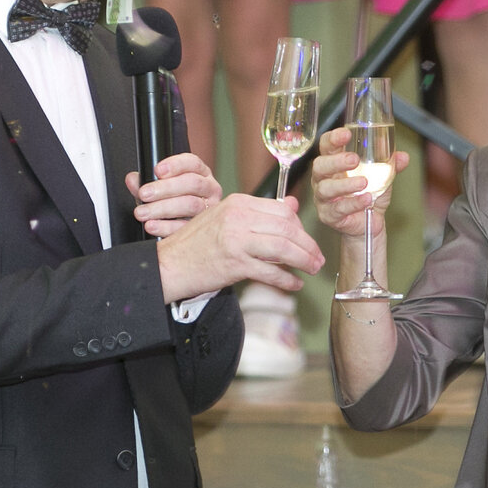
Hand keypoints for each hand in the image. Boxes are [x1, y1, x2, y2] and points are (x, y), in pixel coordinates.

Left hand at [126, 152, 221, 236]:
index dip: (175, 165)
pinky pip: (186, 227)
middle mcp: (209, 188)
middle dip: (165, 188)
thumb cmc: (173, 201)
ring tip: (143, 213)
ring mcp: (209, 208)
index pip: (192, 163)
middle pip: (192, 183)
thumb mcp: (158, 188)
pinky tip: (152, 225)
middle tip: (144, 194)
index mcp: (200, 173)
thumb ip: (144, 182)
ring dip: (163, 208)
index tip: (157, 171)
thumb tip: (133, 179)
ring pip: (191, 204)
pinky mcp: (203, 228)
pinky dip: (166, 227)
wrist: (188, 228)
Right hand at [156, 192, 324, 301]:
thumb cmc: (197, 243)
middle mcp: (238, 217)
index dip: (299, 227)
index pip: (281, 211)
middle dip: (307, 245)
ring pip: (283, 249)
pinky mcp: (235, 264)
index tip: (306, 240)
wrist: (169, 265)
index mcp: (238, 202)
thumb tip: (293, 206)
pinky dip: (286, 280)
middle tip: (317, 258)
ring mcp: (237, 240)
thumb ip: (259, 213)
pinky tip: (294, 284)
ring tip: (312, 269)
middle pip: (287, 229)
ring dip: (303, 261)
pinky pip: (270, 272)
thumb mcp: (227, 219)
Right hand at [310, 125, 411, 238]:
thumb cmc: (369, 195)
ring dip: (345, 184)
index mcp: (333, 163)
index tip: (346, 134)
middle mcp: (323, 179)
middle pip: (320, 165)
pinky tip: (367, 199)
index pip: (326, 146)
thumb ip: (390, 166)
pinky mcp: (328, 216)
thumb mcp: (381, 177)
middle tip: (355, 159)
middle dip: (336, 161)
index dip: (333, 138)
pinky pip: (338, 208)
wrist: (368, 224)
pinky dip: (354, 203)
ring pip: (326, 188)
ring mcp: (323, 198)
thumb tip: (403, 156)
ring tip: (364, 182)